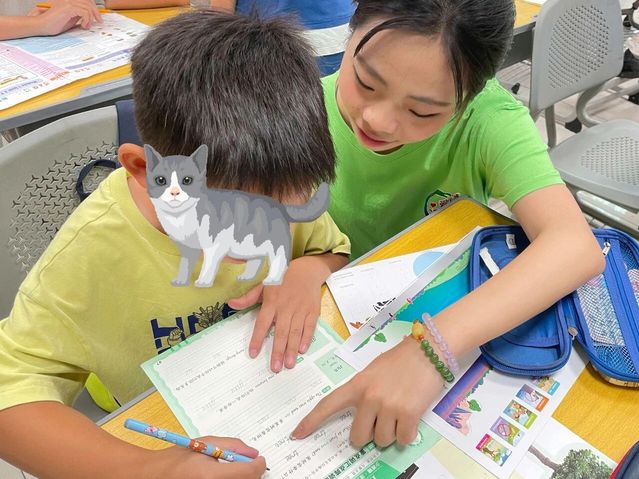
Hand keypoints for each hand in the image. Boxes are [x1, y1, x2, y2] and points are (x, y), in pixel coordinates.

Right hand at [29, 0, 101, 34]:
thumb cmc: (54, 24)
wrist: (42, 25)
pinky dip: (87, 20)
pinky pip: (84, 12)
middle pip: (89, 2)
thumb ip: (79, 15)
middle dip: (96, 12)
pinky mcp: (68, 8)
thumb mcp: (71, 19)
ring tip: (86, 26)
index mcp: (70, 1)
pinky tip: (83, 25)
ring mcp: (68, 2)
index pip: (86, 0)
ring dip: (91, 18)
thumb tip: (90, 16)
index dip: (94, 8)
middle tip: (99, 22)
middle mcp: (69, 0)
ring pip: (88, 7)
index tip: (98, 18)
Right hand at [150, 435, 265, 478]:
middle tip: (246, 464)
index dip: (259, 465)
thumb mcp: (205, 443)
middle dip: (251, 472)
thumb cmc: (176, 459)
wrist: (153, 475)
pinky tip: (223, 476)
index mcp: (210, 475)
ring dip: (242, 478)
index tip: (260, 459)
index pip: (248, 473)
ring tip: (230, 470)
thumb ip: (231, 446)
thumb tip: (252, 453)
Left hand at [228, 256, 324, 372]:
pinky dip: (307, 338)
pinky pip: (310, 327)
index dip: (257, 339)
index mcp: (272, 302)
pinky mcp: (312, 311)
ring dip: (292, 349)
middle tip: (275, 368)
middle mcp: (286, 308)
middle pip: (281, 332)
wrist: (306, 270)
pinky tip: (302, 350)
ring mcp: (300, 310)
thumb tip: (231, 304)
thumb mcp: (263, 285)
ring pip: (295, 332)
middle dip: (278, 351)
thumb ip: (247, 298)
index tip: (253, 354)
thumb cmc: (281, 279)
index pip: (262, 323)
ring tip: (289, 364)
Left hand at [291, 337, 444, 447]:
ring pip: (381, 441)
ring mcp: (388, 406)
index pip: (328, 405)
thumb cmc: (401, 359)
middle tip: (378, 423)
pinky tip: (410, 419)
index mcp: (357, 384)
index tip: (297, 434)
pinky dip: (407, 434)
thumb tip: (363, 417)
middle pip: (358, 436)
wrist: (428, 351)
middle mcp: (369, 397)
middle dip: (367, 436)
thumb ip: (363, 391)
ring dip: (390, 434)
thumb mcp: (373, 371)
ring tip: (398, 414)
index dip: (311, 421)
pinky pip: (403, 439)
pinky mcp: (409, 414)